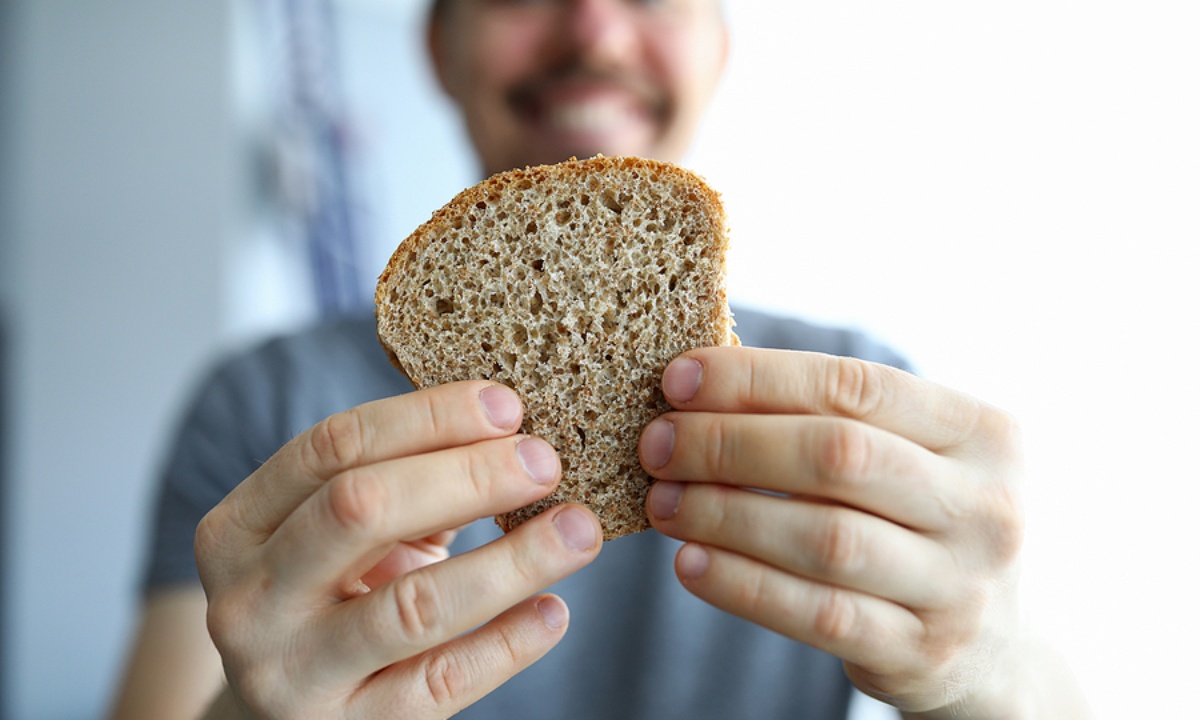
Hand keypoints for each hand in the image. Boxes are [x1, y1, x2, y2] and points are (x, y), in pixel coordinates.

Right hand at [195, 381, 601, 718]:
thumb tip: (513, 433)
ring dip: (512, 560)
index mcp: (238, 528)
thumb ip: (399, 486)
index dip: (427, 418)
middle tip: (546, 461)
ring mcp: (292, 674)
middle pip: (361, 508)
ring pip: (413, 605)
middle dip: (468, 475)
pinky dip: (508, 642)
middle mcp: (250, 599)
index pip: (332, 446)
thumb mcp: (337, 540)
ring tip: (579, 530)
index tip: (507, 404)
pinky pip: (442, 682)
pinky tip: (553, 611)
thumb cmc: (327, 603)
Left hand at [639, 348, 1025, 715]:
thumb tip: (696, 389)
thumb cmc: (916, 524)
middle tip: (657, 445)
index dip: (757, 378)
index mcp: (983, 432)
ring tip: (663, 502)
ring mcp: (959, 585)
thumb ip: (830, 420)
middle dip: (729, 444)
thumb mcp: (908, 460)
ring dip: (726, 514)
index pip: (855, 385)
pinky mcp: (923, 653)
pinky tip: (689, 563)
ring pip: (824, 538)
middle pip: (838, 455)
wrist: (989, 649)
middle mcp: (986, 506)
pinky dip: (743, 584)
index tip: (678, 380)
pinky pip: (816, 615)